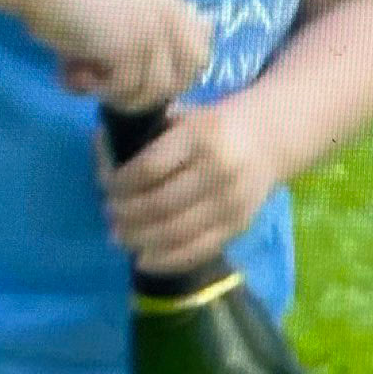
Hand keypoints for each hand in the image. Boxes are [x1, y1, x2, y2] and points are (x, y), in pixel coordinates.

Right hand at [23, 0, 213, 111]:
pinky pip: (124, 90)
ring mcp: (151, 31)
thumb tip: (178, 63)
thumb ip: (150, 34)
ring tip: (83, 77)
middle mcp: (169, 15)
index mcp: (171, 3)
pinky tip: (71, 73)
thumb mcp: (122, 11)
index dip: (174, 77)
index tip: (137, 78)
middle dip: (150, 92)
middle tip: (112, 84)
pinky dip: (95, 90)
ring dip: (117, 95)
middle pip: (185, 78)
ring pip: (153, 92)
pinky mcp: (128, 47)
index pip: (200, 55)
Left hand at [95, 97, 277, 275]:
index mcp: (201, 135)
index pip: (150, 167)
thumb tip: (101, 150)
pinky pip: (198, 250)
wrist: (271, 138)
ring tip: (118, 237)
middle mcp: (219, 170)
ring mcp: (231, 202)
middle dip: (126, 214)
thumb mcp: (185, 114)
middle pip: (160, 204)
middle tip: (107, 214)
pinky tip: (143, 259)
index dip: (120, 183)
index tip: (105, 185)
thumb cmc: (215, 125)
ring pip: (176, 232)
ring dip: (140, 239)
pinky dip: (166, 259)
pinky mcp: (238, 226)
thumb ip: (149, 133)